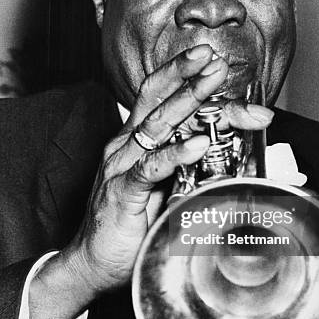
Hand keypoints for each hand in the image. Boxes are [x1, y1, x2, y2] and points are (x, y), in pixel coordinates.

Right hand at [64, 44, 273, 297]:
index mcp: (135, 140)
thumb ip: (186, 166)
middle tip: (215, 58)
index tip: (213, 64)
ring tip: (212, 81)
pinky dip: (176, 154)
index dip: (185, 77)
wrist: (94, 261)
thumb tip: (224, 155)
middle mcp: (126, 145)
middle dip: (187, 74)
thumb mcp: (163, 186)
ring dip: (187, 100)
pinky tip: (199, 145)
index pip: (159, 97)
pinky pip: (150, 167)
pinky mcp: (122, 191)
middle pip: (157, 99)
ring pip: (156, 124)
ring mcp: (121, 166)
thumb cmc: (130, 222)